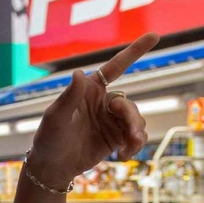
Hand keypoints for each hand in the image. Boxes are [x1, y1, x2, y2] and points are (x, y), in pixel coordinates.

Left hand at [27, 33, 157, 186]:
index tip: (155, 35)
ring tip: (128, 147)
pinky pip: (135, 136)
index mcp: (90, 89)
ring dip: (136, 133)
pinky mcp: (116, 137)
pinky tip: (124, 156)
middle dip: (131, 118)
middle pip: (128, 104)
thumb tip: (79, 72)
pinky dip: (135, 145)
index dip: (135, 51)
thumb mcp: (56, 116)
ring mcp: (111, 120)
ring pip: (135, 120)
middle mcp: (103, 102)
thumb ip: (70, 96)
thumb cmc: (48, 138)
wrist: (52, 167)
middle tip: (131, 135)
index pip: (116, 67)